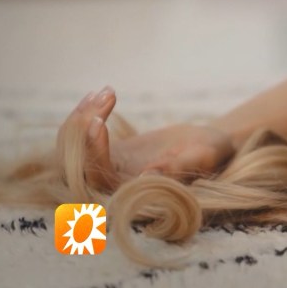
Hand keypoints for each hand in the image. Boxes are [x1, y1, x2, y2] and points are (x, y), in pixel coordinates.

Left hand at [57, 87, 235, 191]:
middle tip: (102, 98)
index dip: (92, 153)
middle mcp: (117, 187)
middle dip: (81, 130)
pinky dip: (86, 114)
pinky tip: (102, 94)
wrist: (211, 144)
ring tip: (106, 93)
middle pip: (76, 166)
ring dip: (82, 118)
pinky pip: (83, 137)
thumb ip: (178, 168)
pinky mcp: (108, 153)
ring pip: (74, 149)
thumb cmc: (213, 152)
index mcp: (138, 194)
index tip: (97, 122)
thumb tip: (146, 178)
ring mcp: (110, 169)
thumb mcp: (203, 156)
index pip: (100, 179)